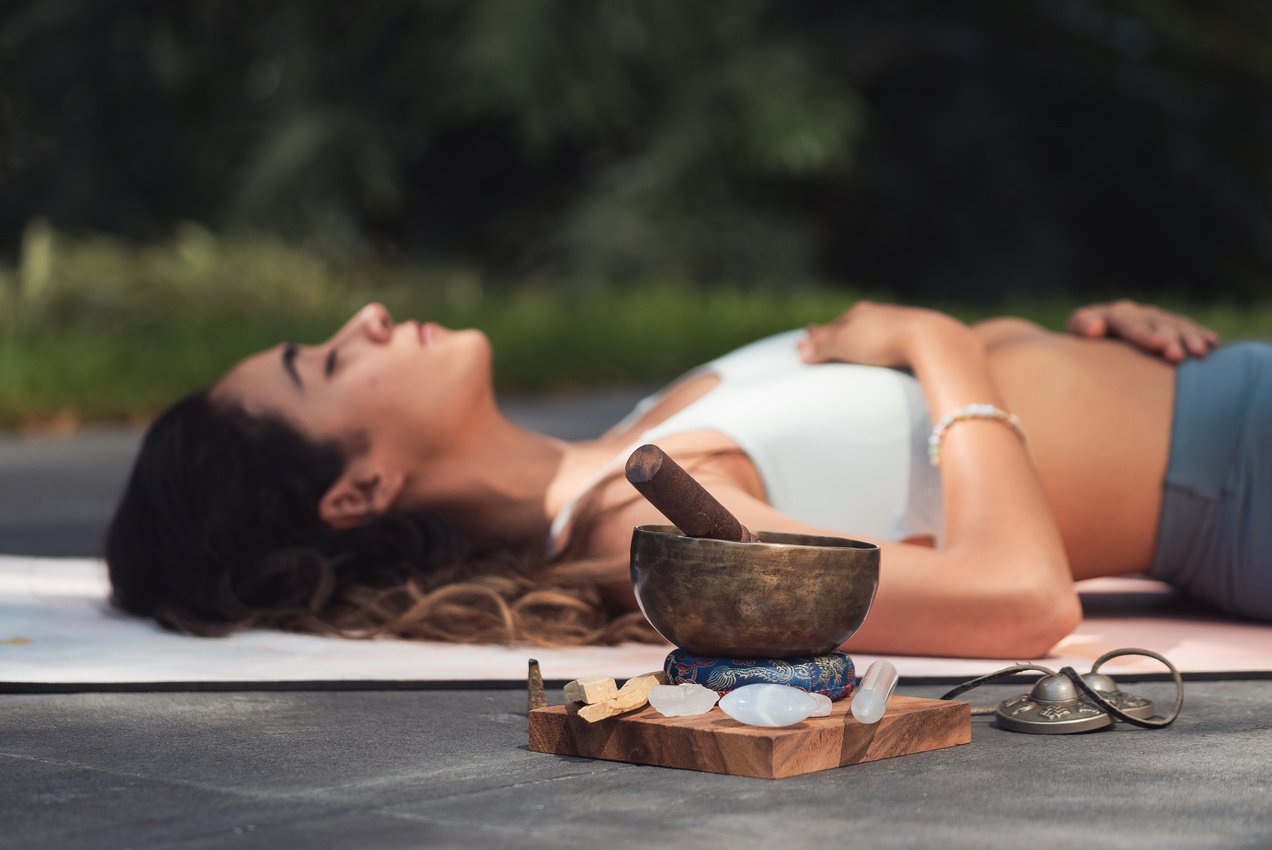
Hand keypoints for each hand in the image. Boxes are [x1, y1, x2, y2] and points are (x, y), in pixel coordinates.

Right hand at [798, 301, 958, 367]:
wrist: (932, 340)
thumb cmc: (884, 339)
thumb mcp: (845, 342)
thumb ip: (822, 345)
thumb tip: (800, 350)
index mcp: (861, 313)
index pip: (834, 325)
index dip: (820, 335)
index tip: (808, 341)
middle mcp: (882, 316)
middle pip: (856, 327)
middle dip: (842, 336)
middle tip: (830, 346)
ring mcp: (904, 327)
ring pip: (879, 335)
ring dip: (866, 344)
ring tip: (858, 355)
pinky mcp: (922, 342)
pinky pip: (898, 347)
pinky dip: (887, 352)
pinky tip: (889, 362)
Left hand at [1066, 299, 1217, 361]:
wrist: (1090, 346)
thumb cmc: (1080, 350)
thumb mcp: (1074, 339)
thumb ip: (1082, 329)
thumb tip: (1095, 328)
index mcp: (1108, 315)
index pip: (1126, 321)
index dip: (1142, 333)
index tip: (1157, 345)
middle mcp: (1134, 313)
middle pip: (1155, 322)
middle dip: (1169, 338)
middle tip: (1177, 356)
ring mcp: (1153, 318)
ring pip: (1175, 324)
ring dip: (1189, 337)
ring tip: (1200, 353)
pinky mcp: (1169, 326)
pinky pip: (1189, 328)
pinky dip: (1200, 335)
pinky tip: (1212, 344)